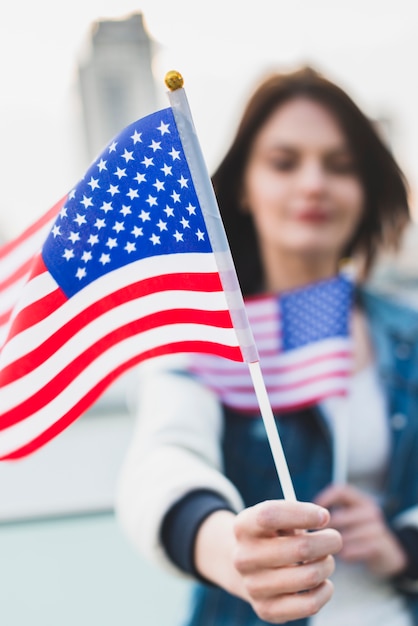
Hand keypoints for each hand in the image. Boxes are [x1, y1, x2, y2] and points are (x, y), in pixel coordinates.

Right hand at [194, 500, 341, 623]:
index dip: (303, 514)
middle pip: (300, 548)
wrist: (248, 569)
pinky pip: (310, 604)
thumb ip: (294, 513)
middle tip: (334, 539)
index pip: (270, 515)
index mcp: (243, 527)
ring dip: (327, 565)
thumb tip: (321, 518)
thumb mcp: (274, 518)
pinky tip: (323, 582)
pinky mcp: (266, 610)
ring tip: (325, 559)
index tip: (324, 516)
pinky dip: (325, 591)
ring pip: (310, 576)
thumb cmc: (271, 536)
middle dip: (328, 541)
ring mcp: (253, 586)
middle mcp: (243, 557)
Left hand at [315, 484, 407, 576]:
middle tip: (316, 537)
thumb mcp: (347, 519)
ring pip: (347, 535)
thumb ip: (329, 514)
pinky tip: (344, 556)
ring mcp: (378, 527)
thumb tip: (300, 516)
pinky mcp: (382, 545)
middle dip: (325, 529)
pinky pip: (359, 548)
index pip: (341, 491)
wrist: (386, 554)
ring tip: (330, 549)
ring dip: (336, 544)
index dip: (325, 498)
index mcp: (359, 500)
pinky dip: (349, 553)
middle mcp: (370, 510)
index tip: (312, 511)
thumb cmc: (357, 535)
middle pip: (340, 516)